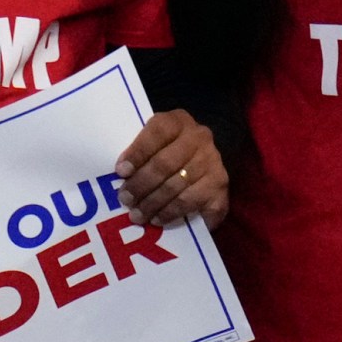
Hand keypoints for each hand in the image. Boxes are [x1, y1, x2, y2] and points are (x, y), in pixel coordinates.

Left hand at [113, 109, 227, 228]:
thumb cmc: (164, 149)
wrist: (200, 155)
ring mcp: (213, 162)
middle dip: (142, 185)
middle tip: (125, 200)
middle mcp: (199, 138)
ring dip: (154, 204)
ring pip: (179, 186)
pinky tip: (159, 220)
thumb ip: (138, 151)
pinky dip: (175, 213)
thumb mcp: (152, 141)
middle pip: (166, 163)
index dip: (138, 153)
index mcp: (177, 121)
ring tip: (137, 215)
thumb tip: (120, 175)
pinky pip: (195, 203)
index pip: (157, 133)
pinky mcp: (221, 185)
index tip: (121, 171)